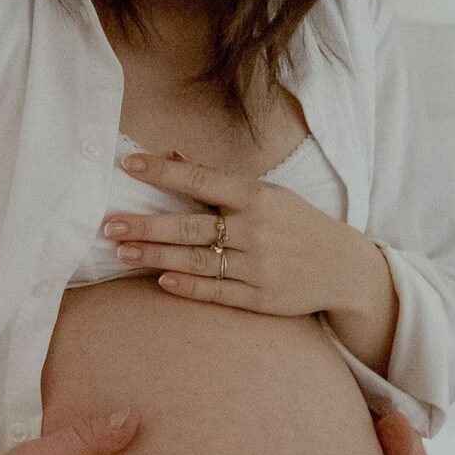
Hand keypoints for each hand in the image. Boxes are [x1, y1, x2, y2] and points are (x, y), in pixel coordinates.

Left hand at [105, 150, 398, 374]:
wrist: (346, 268)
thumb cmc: (298, 224)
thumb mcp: (268, 194)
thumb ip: (220, 181)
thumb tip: (172, 155)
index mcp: (257, 196)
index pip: (201, 179)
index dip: (162, 171)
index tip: (127, 165)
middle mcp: (256, 230)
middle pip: (189, 227)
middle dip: (146, 226)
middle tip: (108, 225)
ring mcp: (258, 266)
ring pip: (196, 262)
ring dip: (155, 258)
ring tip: (122, 253)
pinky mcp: (261, 298)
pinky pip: (216, 292)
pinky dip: (187, 287)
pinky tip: (160, 282)